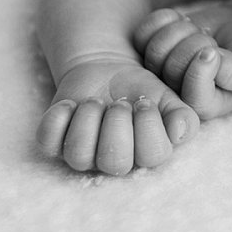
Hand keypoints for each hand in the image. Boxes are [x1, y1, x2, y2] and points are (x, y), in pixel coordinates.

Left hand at [37, 58, 198, 174]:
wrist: (108, 69)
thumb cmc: (140, 88)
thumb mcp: (168, 96)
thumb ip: (183, 115)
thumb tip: (179, 132)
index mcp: (145, 153)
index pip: (152, 156)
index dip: (149, 126)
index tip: (144, 102)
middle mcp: (113, 159)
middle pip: (115, 162)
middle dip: (118, 125)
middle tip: (120, 102)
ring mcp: (83, 152)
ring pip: (79, 156)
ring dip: (88, 122)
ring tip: (95, 101)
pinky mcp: (54, 140)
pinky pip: (48, 142)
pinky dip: (57, 120)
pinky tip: (69, 104)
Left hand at [133, 4, 231, 120]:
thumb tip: (209, 57)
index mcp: (204, 106)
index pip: (192, 95)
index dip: (201, 69)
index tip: (216, 51)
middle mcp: (177, 94)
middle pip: (172, 69)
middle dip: (196, 44)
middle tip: (211, 40)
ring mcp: (159, 72)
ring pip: (156, 50)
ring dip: (182, 30)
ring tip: (198, 31)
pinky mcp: (146, 50)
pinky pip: (143, 33)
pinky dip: (166, 18)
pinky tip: (182, 20)